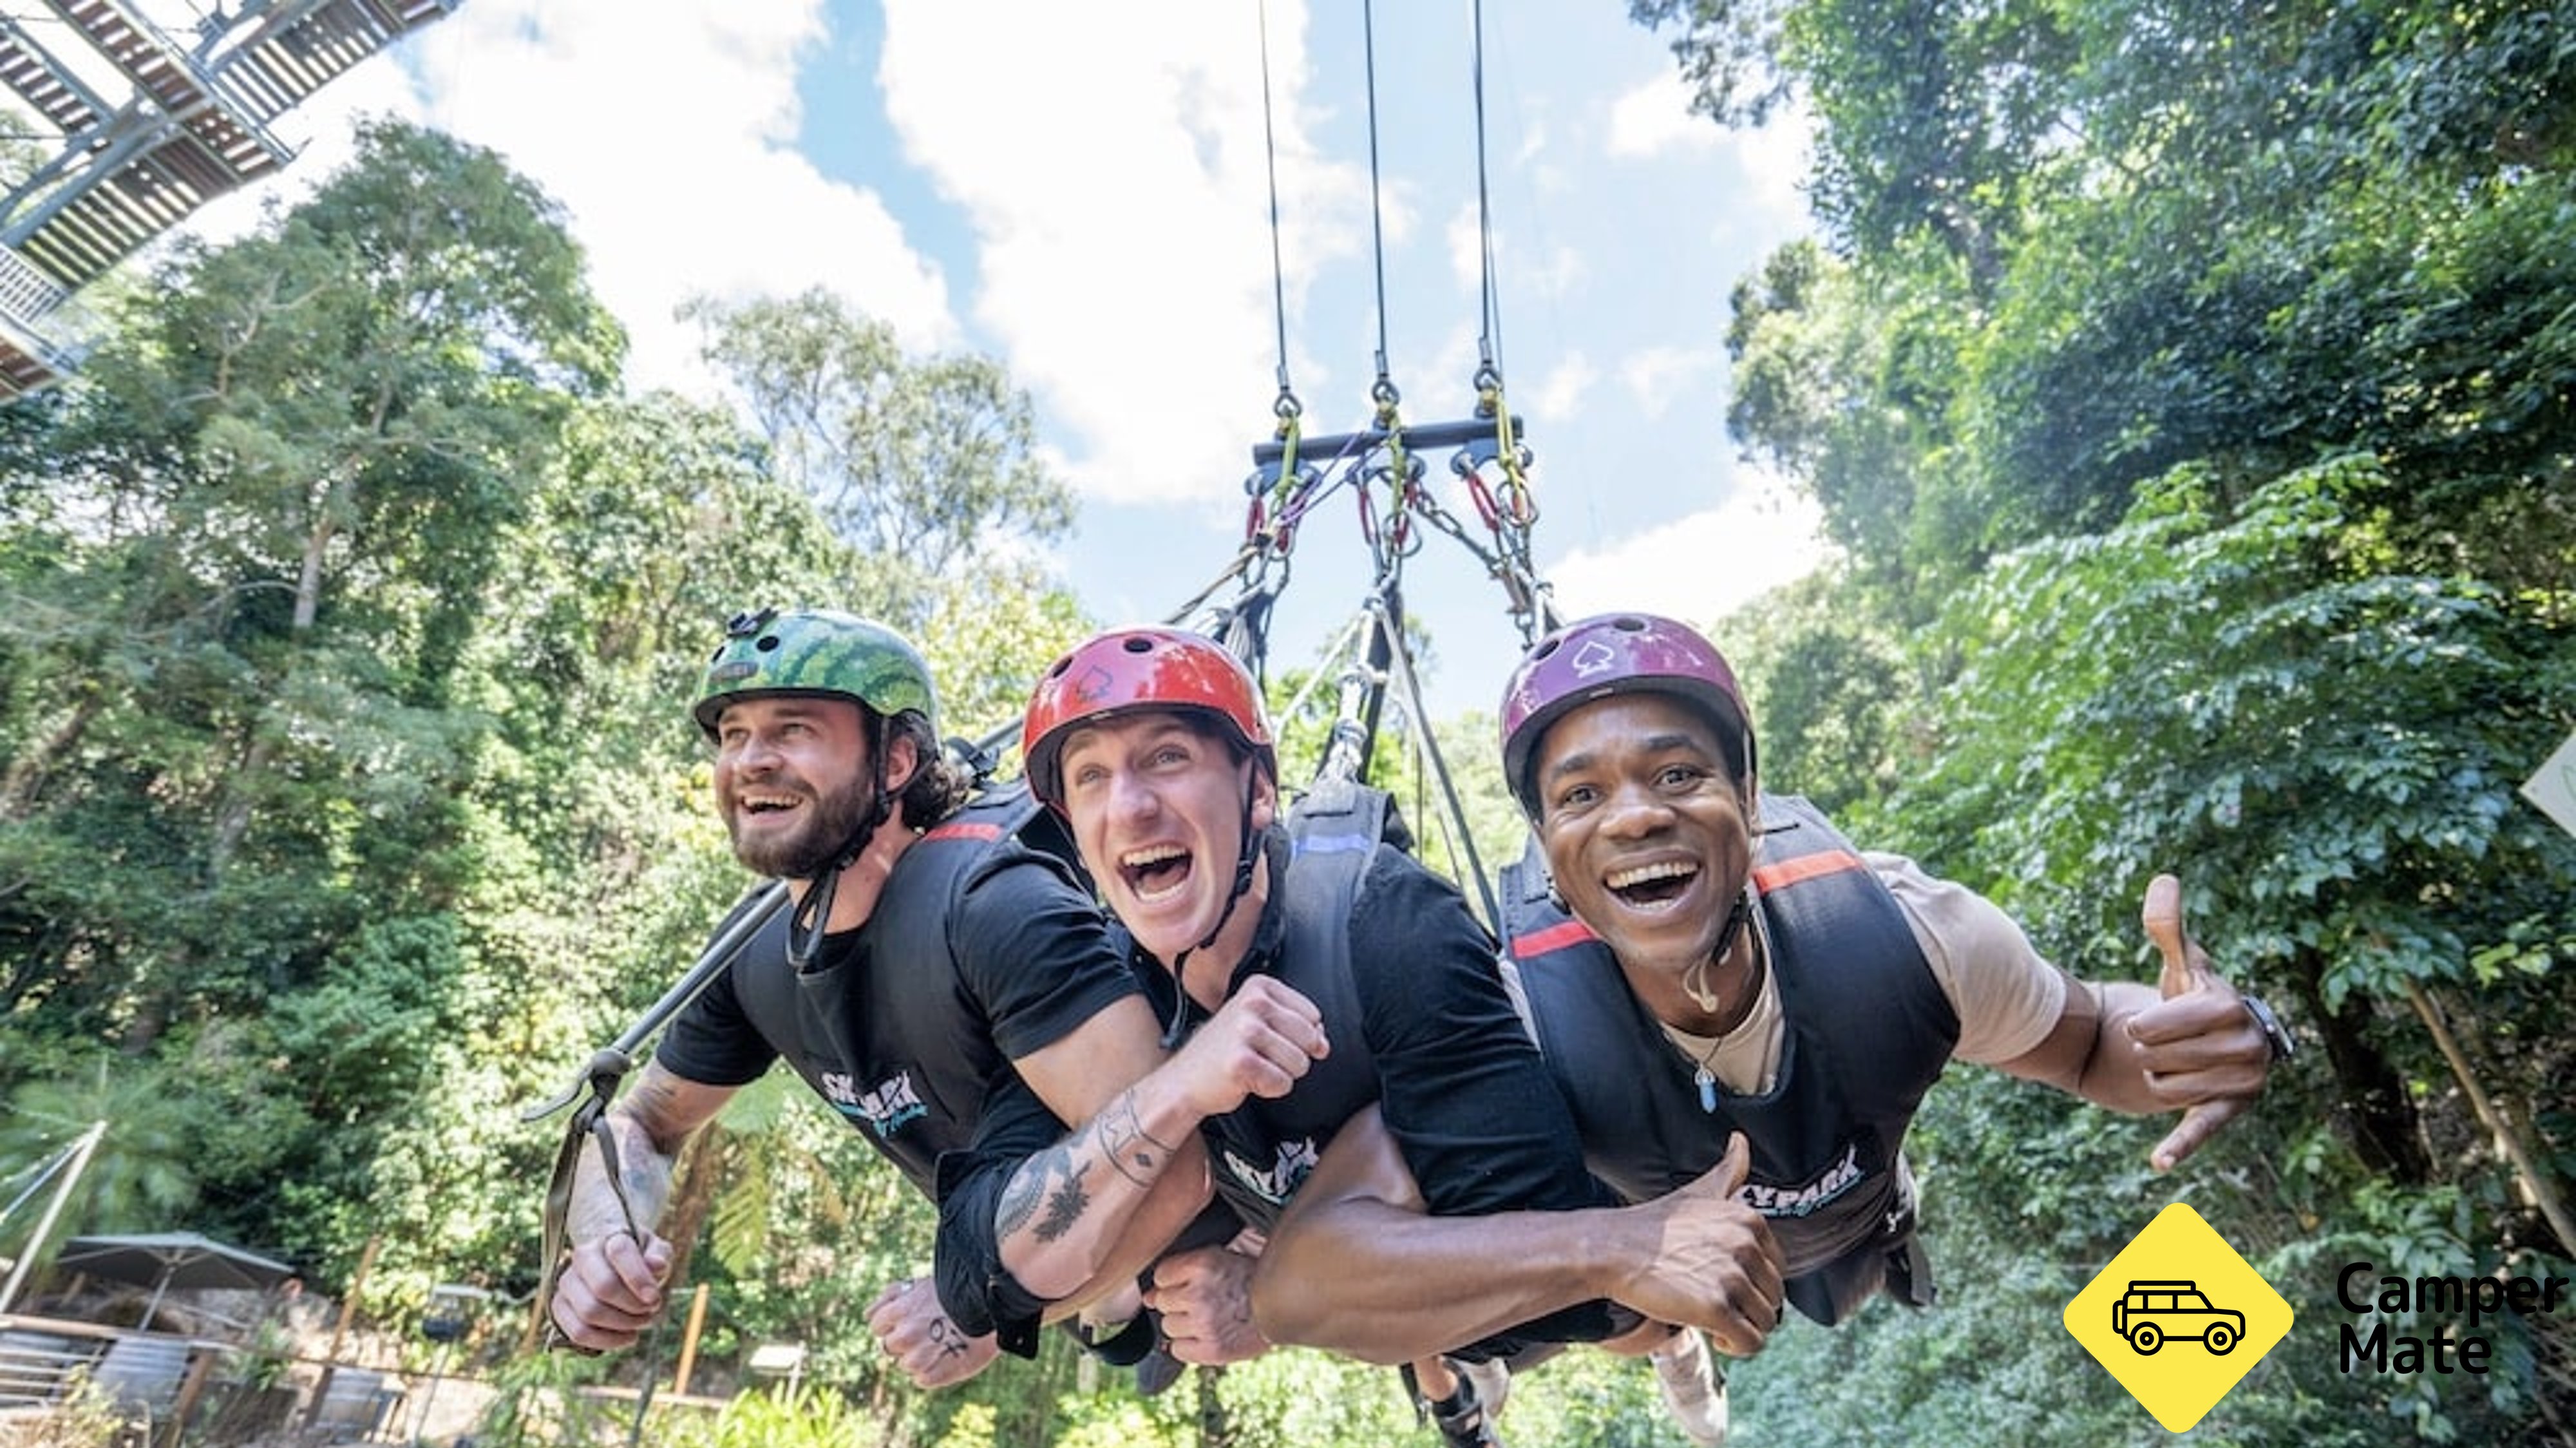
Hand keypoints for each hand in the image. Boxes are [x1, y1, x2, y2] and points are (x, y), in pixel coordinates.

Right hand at [548, 1230, 673, 1351]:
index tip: (654, 1297)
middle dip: (633, 1305)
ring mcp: (567, 1283)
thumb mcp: (655, 1250)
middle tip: (651, 1310)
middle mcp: (581, 1258)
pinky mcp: (559, 1307)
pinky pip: (578, 1332)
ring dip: (623, 1324)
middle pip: (604, 1287)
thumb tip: (657, 1265)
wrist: (612, 1266)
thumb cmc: (638, 1259)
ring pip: (590, 1312)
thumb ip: (659, 1254)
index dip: (639, 1278)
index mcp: (608, 1238)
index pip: (620, 1252)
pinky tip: (627, 1337)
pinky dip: (607, 1341)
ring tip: (641, 1322)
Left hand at [864, 1277, 998, 1388]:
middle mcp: (904, 1335)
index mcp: (897, 1312)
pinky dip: (932, 1372)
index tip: (910, 1320)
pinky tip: (948, 1357)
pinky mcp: (935, 1375)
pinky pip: (922, 1380)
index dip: (893, 1323)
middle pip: (890, 1347)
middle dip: (904, 1341)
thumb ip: (889, 1299)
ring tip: (942, 1344)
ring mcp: (919, 1357)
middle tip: (929, 1332)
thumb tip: (867, 1315)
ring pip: (906, 1365)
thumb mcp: (919, 1285)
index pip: (877, 1325)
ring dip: (919, 1357)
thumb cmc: (956, 1291)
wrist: (992, 1304)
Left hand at [1145, 1244, 1271, 1364]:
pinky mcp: (1211, 1350)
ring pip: (1169, 1327)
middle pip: (1163, 1303)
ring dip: (1184, 1325)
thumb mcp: (1219, 1260)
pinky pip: (1178, 1350)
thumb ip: (1181, 1273)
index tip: (1192, 1285)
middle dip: (1179, 1304)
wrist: (1285, 1305)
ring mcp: (1204, 1323)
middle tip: (1205, 1303)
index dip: (1174, 1282)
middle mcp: (1199, 1293)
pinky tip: (1207, 1337)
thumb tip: (1147, 1297)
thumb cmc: (1251, 1280)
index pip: (1162, 1275)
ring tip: (1209, 1319)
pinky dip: (1189, 1346)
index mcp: (1202, 1264)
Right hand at [1165, 976, 1328, 1118]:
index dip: (1300, 1036)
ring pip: (1299, 1064)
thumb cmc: (1226, 1050)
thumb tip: (1323, 1044)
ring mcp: (1244, 1031)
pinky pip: (1282, 1083)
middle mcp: (1252, 1004)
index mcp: (1260, 986)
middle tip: (1262, 1056)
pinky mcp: (1240, 1062)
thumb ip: (1298, 1025)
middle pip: (1310, 1039)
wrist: (1186, 1079)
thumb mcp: (1260, 1022)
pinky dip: (1270, 1089)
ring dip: (1281, 1074)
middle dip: (1293, 1057)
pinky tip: (1248, 1080)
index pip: (1313, 1016)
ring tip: (1255, 1067)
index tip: (1272, 1038)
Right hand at [1606, 1133, 1784, 1358]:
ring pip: (1766, 1322)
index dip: (1753, 1282)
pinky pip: (1751, 1342)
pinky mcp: (1716, 1308)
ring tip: (1716, 1321)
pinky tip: (1715, 1335)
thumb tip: (1740, 1141)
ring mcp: (1731, 1277)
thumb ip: (1729, 1170)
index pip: (1777, 1268)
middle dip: (1748, 1307)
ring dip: (1743, 1328)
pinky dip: (1736, 1347)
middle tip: (1717, 1303)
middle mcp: (1746, 1246)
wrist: (1614, 1249)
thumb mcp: (1699, 1191)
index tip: (1726, 1283)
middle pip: (1774, 1297)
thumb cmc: (1655, 1225)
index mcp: (1749, 1220)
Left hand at [2127, 873, 2270, 1169]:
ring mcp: (2241, 1082)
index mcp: (2232, 1006)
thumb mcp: (2181, 963)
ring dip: (2156, 1077)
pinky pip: (2203, 1128)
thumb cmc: (2189, 997)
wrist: (2203, 1042)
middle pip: (2165, 1056)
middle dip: (2150, 1051)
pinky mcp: (2227, 1112)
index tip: (2140, 1023)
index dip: (2148, 1024)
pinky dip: (2180, 1144)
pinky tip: (2158, 1161)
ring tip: (2170, 1065)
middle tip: (2160, 1045)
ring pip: (2168, 1086)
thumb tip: (2164, 880)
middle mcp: (2249, 1045)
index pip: (2172, 1021)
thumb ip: (2169, 926)